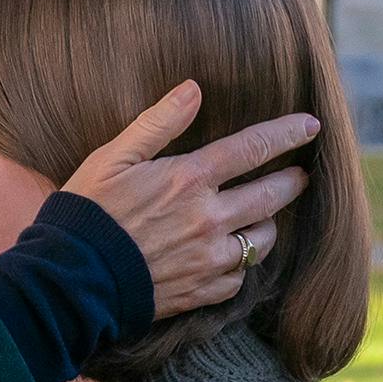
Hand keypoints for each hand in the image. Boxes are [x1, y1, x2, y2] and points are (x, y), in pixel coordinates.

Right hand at [61, 82, 318, 319]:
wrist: (72, 281)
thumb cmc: (87, 213)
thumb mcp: (113, 157)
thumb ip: (158, 123)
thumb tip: (193, 89)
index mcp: (190, 179)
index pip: (254, 148)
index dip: (287, 133)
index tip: (311, 126)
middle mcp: (209, 218)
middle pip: (272, 195)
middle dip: (292, 181)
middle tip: (300, 175)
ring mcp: (209, 258)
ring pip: (262, 240)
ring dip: (268, 225)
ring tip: (263, 218)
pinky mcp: (201, 292)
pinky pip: (238, 277)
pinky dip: (240, 265)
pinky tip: (232, 257)